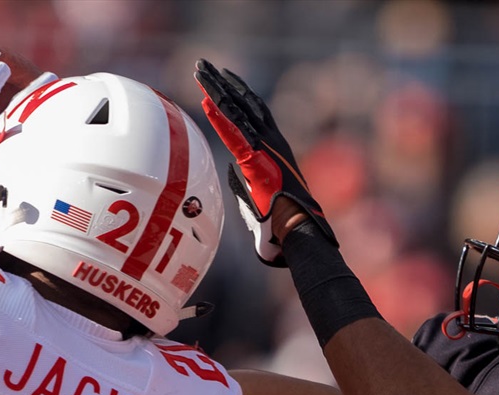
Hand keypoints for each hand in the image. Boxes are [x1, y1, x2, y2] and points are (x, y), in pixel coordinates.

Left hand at [194, 58, 334, 266]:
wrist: (297, 225)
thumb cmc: (281, 215)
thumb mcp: (261, 191)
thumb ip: (246, 177)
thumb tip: (232, 170)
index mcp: (273, 144)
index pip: (253, 109)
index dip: (237, 90)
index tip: (221, 76)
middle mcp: (271, 139)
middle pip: (243, 102)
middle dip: (222, 82)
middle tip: (204, 65)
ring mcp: (265, 148)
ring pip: (238, 112)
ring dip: (217, 91)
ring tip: (201, 73)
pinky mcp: (257, 161)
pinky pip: (235, 136)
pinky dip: (220, 119)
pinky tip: (206, 104)